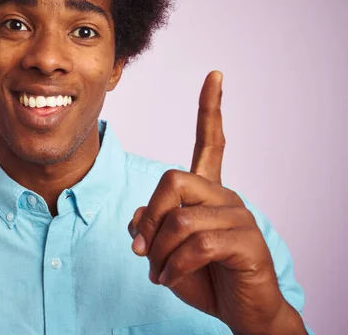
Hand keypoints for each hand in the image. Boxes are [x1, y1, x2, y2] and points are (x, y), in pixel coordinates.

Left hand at [128, 71, 305, 333]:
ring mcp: (240, 217)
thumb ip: (150, 226)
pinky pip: (197, 244)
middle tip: (142, 252)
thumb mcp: (163, 250)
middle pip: (173, 180)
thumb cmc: (202, 277)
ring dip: (158, 252)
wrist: (239, 311)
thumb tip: (138, 215)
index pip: (211, 143)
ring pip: (180, 218)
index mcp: (208, 193)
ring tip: (159, 272)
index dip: (210, 109)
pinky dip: (173, 266)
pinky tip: (170, 279)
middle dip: (150, 219)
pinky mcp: (247, 242)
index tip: (214, 75)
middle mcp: (226, 197)